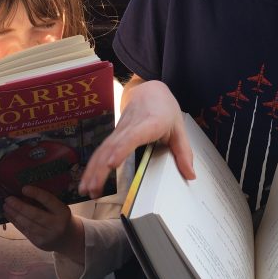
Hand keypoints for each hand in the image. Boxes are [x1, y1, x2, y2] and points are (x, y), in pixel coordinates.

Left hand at [3, 186, 84, 262]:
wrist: (68, 238)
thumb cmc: (60, 217)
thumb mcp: (59, 208)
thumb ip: (45, 202)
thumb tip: (23, 192)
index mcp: (63, 212)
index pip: (48, 200)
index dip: (36, 194)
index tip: (23, 188)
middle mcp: (56, 225)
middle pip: (35, 214)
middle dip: (19, 206)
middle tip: (8, 199)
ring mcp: (47, 236)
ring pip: (28, 224)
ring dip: (14, 214)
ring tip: (5, 206)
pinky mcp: (39, 243)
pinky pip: (25, 231)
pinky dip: (15, 222)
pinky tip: (9, 215)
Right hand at [79, 78, 194, 198]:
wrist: (148, 89)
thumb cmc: (164, 108)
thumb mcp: (179, 128)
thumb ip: (184, 152)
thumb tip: (190, 175)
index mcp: (150, 123)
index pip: (133, 136)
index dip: (122, 148)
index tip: (112, 163)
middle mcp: (131, 125)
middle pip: (113, 146)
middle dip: (101, 168)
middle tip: (94, 188)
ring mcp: (120, 129)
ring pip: (103, 148)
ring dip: (92, 169)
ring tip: (87, 190)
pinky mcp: (114, 134)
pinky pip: (101, 149)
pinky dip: (92, 165)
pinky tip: (87, 181)